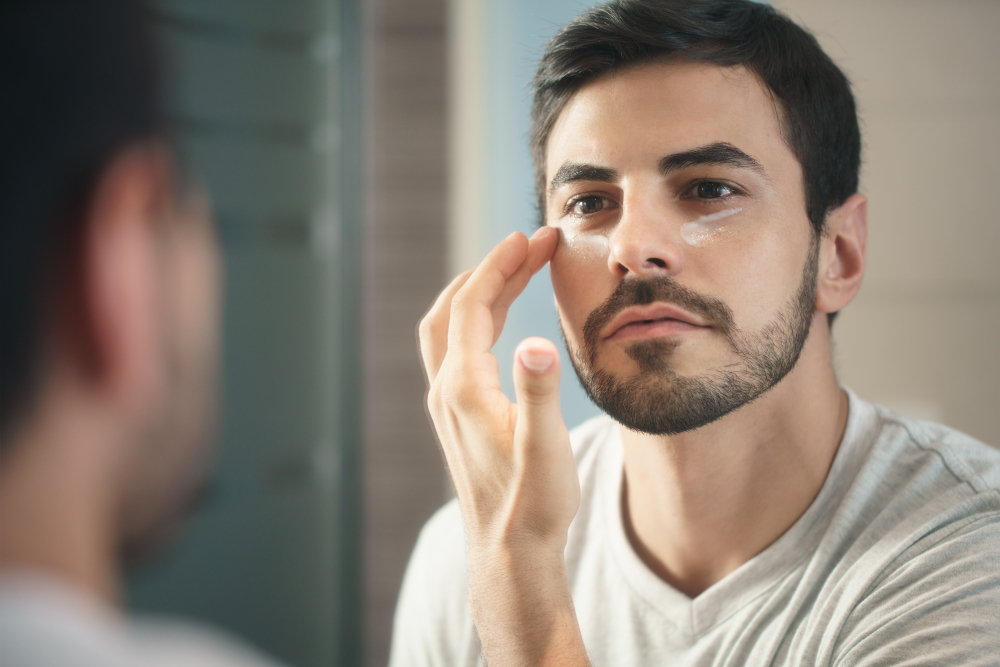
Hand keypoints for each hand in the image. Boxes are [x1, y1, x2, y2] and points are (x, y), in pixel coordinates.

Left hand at [419, 227, 589, 665]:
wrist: (509, 551)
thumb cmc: (532, 504)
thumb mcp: (546, 449)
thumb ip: (539, 394)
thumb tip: (536, 343)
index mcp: (464, 388)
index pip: (475, 305)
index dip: (503, 264)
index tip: (534, 236)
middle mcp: (446, 390)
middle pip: (456, 308)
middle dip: (491, 268)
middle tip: (530, 243)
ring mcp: (447, 404)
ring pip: (448, 327)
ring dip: (478, 291)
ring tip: (517, 268)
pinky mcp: (456, 416)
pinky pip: (454, 349)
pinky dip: (474, 318)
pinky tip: (499, 320)